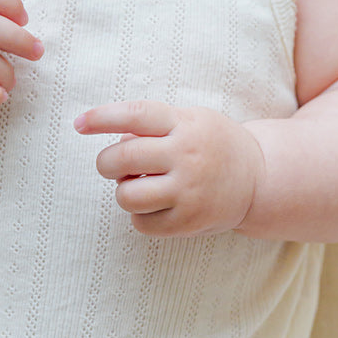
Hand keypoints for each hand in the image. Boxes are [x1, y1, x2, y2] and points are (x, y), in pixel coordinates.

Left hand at [74, 100, 263, 235]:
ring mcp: (188, 191)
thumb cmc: (212, 145)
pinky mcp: (188, 221)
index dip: (102, 118)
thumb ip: (153, 124)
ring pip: (126, 195)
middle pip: (122, 159)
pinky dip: (140, 216)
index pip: (136, 115)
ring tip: (141, 186)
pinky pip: (141, 223)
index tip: (79, 123)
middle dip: (106, 163)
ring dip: (124, 191)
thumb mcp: (190, 120)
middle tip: (113, 166)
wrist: (258, 179)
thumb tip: (112, 139)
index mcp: (185, 124)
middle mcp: (186, 156)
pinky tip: (157, 206)